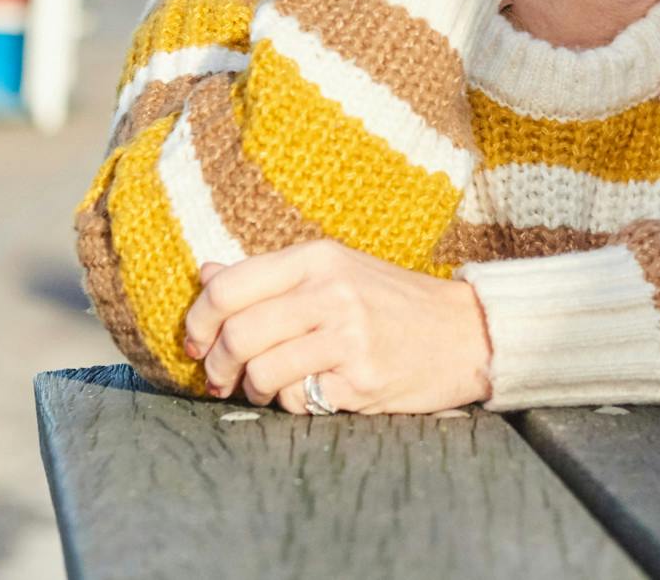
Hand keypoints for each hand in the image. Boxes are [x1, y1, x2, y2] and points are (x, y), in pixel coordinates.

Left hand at [181, 239, 492, 414]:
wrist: (464, 333)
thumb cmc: (392, 302)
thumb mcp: (333, 271)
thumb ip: (269, 275)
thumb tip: (204, 272)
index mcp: (317, 258)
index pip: (229, 285)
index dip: (199, 318)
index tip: (194, 340)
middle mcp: (331, 292)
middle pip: (239, 333)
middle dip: (215, 365)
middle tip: (216, 378)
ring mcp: (348, 337)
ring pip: (262, 371)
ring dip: (249, 389)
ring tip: (260, 389)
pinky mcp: (361, 380)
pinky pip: (298, 400)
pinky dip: (289, 402)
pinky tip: (305, 393)